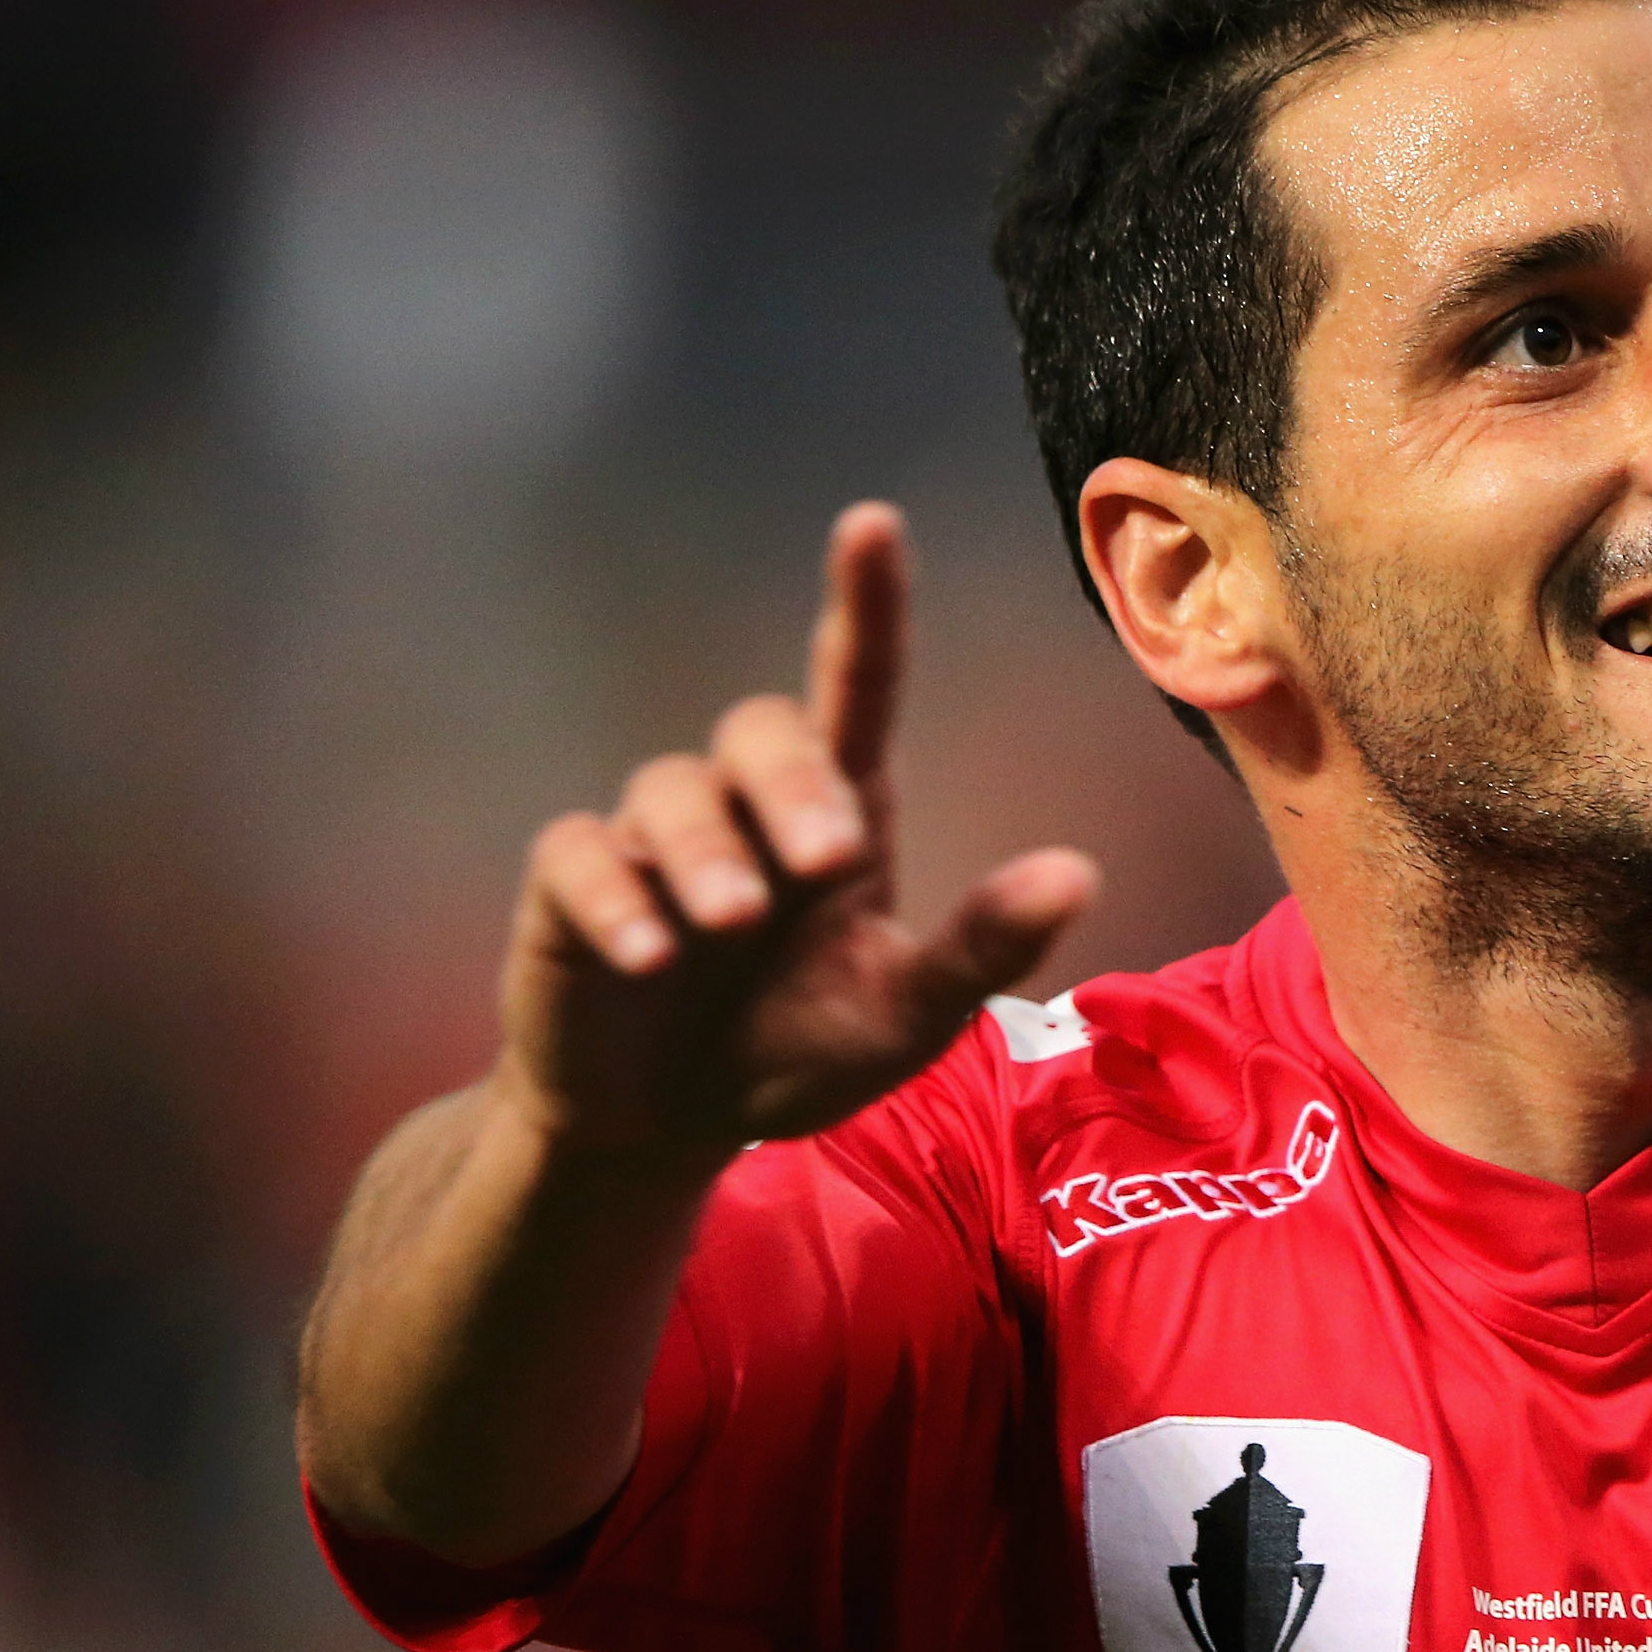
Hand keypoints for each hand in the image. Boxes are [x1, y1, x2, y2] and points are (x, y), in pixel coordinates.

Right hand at [492, 503, 1099, 1159]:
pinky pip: (582, 856)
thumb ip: (981, 947)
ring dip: (707, 851)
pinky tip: (650, 955)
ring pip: (672, 788)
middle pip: (760, 730)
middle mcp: (746, 805)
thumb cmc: (796, 1050)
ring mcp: (653, 841)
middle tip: (826, 861)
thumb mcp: (902, 1017)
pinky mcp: (572, 891)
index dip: (864, 602)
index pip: (856, 683)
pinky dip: (616, 898)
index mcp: (838, 811)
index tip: (872, 523)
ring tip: (733, 920)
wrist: (668, 1128)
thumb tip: (1079, 873)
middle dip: (793, 785)